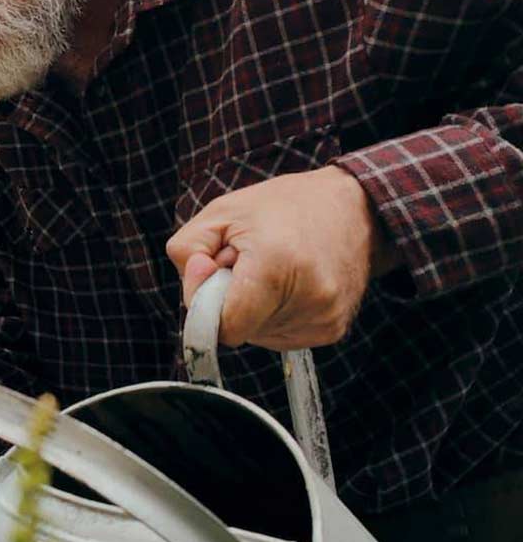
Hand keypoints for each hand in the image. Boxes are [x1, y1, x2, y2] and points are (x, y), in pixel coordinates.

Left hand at [166, 166, 398, 349]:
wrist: (355, 209)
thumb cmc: (284, 206)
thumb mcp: (221, 212)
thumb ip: (187, 251)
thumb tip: (194, 292)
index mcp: (276, 267)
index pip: (225, 326)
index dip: (206, 303)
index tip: (214, 272)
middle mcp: (308, 298)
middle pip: (238, 329)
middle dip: (230, 299)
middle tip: (249, 262)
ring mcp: (324, 318)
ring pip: (256, 335)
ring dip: (252, 307)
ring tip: (273, 269)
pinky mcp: (332, 330)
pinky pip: (279, 335)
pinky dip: (272, 314)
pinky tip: (289, 284)